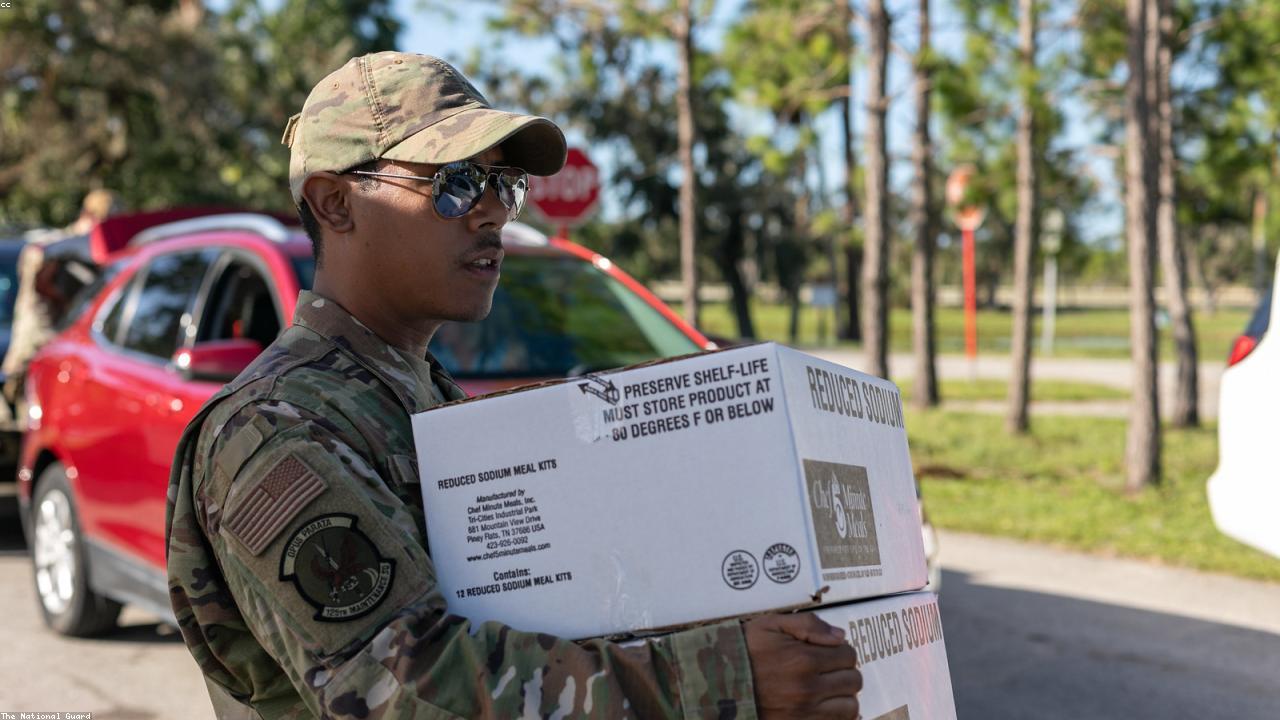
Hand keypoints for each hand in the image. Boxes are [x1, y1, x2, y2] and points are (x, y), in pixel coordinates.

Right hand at [743, 613, 861, 719]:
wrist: (717, 683)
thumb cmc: (743, 652)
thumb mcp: (769, 626)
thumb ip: (807, 624)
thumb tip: (839, 636)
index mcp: (803, 659)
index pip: (848, 654)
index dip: (840, 650)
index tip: (828, 651)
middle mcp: (808, 689)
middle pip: (853, 680)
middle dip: (844, 672)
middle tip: (828, 669)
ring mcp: (805, 713)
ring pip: (850, 706)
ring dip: (843, 696)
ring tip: (827, 689)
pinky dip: (836, 715)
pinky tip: (824, 705)